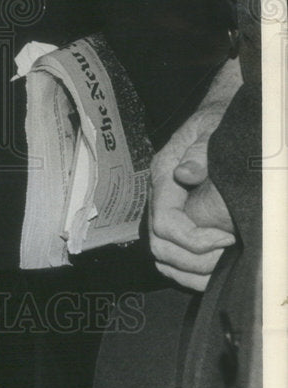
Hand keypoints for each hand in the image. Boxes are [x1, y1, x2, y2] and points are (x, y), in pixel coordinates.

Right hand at [148, 60, 240, 291]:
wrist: (219, 114)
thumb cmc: (219, 121)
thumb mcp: (212, 130)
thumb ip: (199, 153)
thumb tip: (185, 174)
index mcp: (164, 174)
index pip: (165, 223)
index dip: (195, 239)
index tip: (227, 237)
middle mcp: (160, 195)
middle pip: (159, 246)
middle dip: (194, 259)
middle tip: (228, 255)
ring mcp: (166, 209)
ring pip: (163, 258)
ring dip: (192, 270)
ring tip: (224, 264)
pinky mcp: (177, 220)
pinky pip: (172, 259)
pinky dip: (191, 272)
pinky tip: (216, 269)